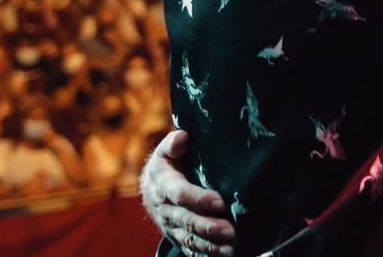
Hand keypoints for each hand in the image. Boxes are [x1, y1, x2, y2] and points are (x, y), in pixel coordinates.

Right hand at [140, 130, 233, 256]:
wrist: (151, 187)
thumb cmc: (168, 163)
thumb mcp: (167, 149)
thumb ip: (174, 143)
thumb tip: (182, 137)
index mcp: (163, 185)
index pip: (180, 194)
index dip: (199, 199)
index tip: (220, 202)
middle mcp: (165, 209)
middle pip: (187, 220)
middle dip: (209, 227)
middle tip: (231, 231)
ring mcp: (170, 226)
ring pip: (189, 238)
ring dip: (210, 245)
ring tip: (231, 247)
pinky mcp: (177, 237)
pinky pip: (190, 248)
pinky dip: (206, 254)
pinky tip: (224, 255)